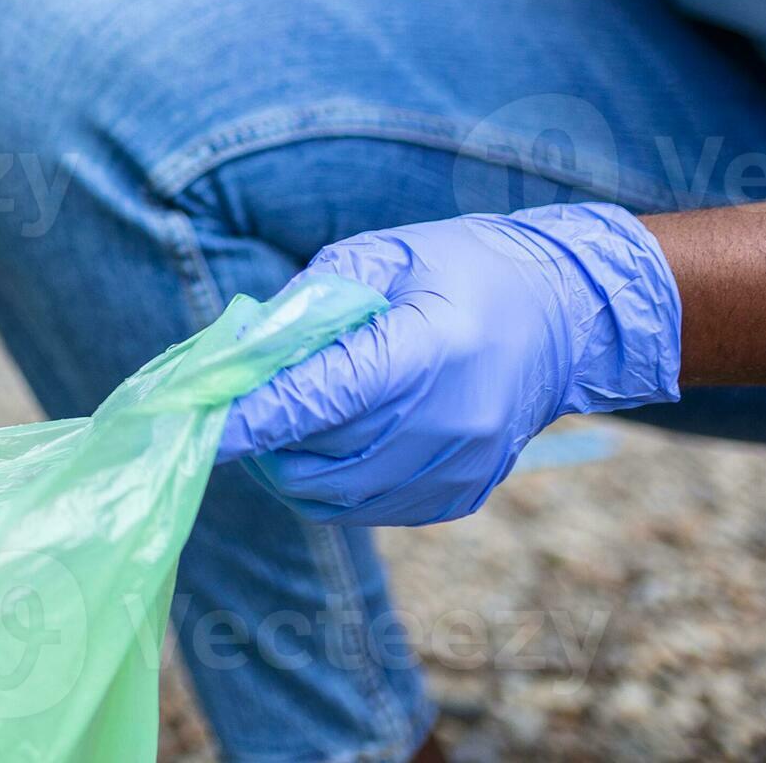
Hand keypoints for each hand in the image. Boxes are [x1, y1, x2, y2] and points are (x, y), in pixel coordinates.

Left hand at [218, 204, 681, 526]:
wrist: (566, 315)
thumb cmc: (464, 268)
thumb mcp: (384, 257)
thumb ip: (308, 302)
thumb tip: (239, 350)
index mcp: (432, 349)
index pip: (321, 398)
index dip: (253, 416)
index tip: (199, 424)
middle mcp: (451, 420)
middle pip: (322, 454)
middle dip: (264, 437)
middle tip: (236, 407)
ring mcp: (461, 466)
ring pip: (337, 495)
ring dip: (289, 467)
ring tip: (280, 423)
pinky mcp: (461, 495)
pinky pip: (368, 509)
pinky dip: (331, 484)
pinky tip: (329, 442)